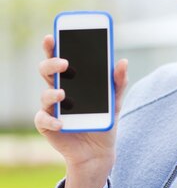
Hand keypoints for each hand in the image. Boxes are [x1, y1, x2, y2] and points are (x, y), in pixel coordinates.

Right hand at [34, 34, 128, 187]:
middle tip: (65, 63)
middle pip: (47, 71)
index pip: (59, 58)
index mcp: (72, 80)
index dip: (53, 46)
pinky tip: (61, 122)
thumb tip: (123, 61)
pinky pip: (43, 120)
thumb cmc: (104, 121)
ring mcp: (51, 108)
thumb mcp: (116, 101)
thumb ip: (119, 82)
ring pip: (44, 95)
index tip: (53, 35)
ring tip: (63, 94)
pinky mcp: (48, 126)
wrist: (99, 152)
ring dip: (52, 93)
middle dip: (52, 63)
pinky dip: (50, 120)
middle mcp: (58, 90)